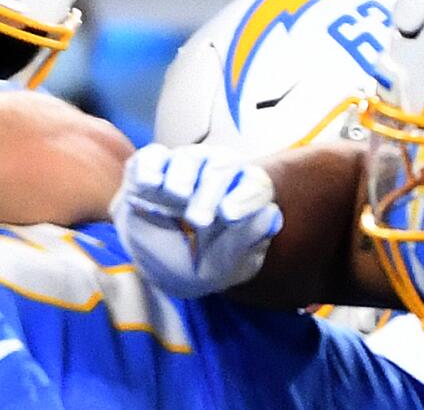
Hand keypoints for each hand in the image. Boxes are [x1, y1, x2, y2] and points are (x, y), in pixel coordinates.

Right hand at [110, 143, 280, 299]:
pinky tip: (151, 183)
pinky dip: (151, 166)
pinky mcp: (152, 168)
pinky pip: (153, 157)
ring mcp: (183, 168)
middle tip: (199, 221)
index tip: (231, 215)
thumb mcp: (222, 267)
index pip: (255, 184)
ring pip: (188, 158)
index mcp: (243, 194)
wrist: (154, 267)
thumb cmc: (199, 263)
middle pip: (221, 167)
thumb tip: (271, 214)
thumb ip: (245, 243)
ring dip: (183, 176)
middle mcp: (216, 173)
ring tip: (178, 196)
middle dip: (210, 193)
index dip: (246, 197)